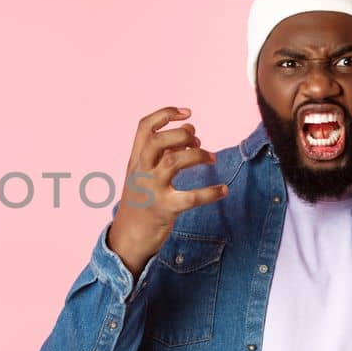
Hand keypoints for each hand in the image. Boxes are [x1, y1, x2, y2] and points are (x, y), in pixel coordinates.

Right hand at [107, 106, 228, 278]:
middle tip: (197, 139)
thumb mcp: (143, 174)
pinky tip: (223, 190)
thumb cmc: (141, 201)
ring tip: (212, 158)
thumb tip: (192, 131)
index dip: (165, 114)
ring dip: (197, 155)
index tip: (187, 113)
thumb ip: (164, 152)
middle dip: (181, 134)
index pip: (144, 127)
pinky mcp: (164, 209)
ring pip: (172, 162)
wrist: (128, 237)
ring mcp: (151, 190)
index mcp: (135, 159)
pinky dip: (210, 192)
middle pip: (157, 141)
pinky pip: (190, 198)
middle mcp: (140, 171)